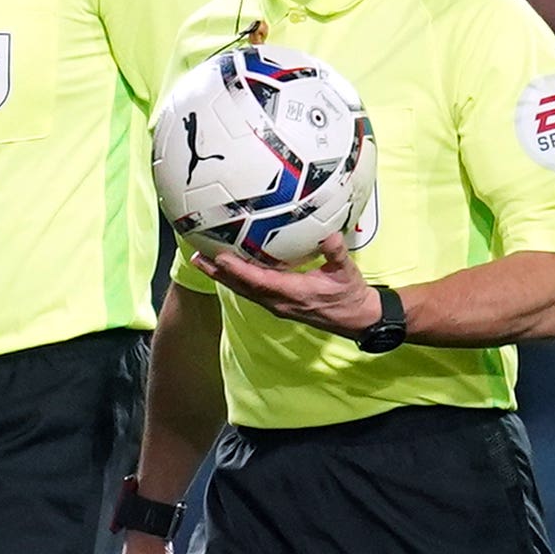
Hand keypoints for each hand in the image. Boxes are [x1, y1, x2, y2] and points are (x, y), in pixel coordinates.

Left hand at [196, 235, 382, 338]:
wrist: (356, 318)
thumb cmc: (350, 295)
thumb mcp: (347, 272)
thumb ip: (336, 253)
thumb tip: (330, 234)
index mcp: (294, 293)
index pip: (260, 282)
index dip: (239, 270)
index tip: (221, 257)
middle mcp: (280, 302)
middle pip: (243, 288)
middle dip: (220, 274)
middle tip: (198, 258)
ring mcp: (278, 305)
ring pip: (245, 291)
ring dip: (224, 277)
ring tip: (204, 262)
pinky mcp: (279, 304)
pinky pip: (253, 291)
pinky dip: (237, 280)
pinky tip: (228, 270)